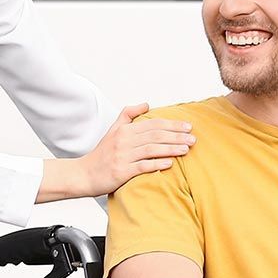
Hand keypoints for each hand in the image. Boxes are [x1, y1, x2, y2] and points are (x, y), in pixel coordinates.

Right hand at [81, 104, 195, 195]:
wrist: (84, 174)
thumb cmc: (102, 154)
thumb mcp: (113, 130)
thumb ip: (128, 115)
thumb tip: (146, 104)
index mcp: (124, 130)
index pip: (152, 124)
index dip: (171, 124)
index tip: (188, 126)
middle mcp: (124, 141)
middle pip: (155, 135)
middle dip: (176, 136)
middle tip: (193, 138)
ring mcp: (122, 156)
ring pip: (151, 149)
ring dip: (171, 148)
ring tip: (187, 149)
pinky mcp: (121, 171)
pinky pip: (142, 166)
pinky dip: (157, 164)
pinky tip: (170, 164)